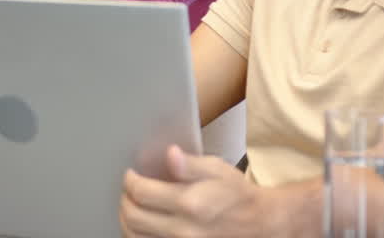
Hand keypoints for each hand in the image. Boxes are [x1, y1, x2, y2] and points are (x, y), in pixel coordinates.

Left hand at [119, 145, 291, 237]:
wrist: (258, 223)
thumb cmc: (237, 195)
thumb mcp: (217, 170)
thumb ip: (190, 164)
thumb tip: (170, 154)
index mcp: (190, 203)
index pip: (142, 192)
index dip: (130, 181)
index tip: (131, 175)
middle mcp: (183, 230)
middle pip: (133, 217)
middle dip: (125, 199)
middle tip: (129, 189)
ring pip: (134, 236)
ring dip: (127, 219)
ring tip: (133, 205)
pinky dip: (139, 235)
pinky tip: (143, 224)